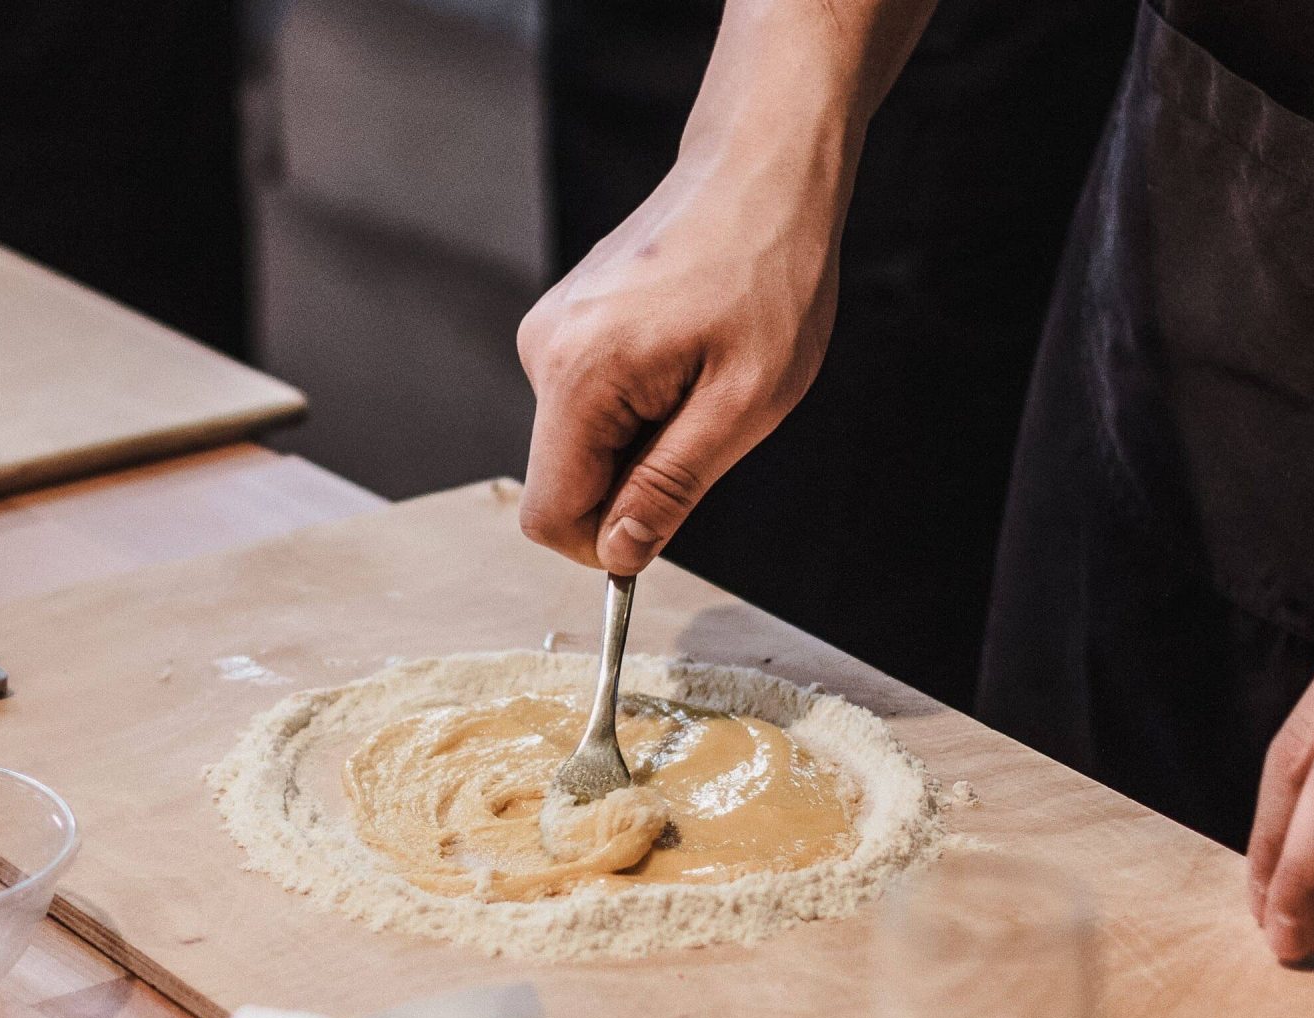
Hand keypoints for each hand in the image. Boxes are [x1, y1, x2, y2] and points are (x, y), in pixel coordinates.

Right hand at [516, 157, 844, 574]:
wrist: (762, 167)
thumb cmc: (770, 270)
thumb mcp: (744, 402)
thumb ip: (670, 487)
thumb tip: (618, 555)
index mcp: (577, 375)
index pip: (551, 515)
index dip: (607, 542)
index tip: (668, 517)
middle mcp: (543, 352)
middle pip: (565, 480)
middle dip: (635, 479)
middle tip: (710, 419)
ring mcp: (549, 331)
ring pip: (581, 442)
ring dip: (643, 437)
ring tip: (704, 373)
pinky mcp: (565, 321)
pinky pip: (589, 402)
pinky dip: (639, 403)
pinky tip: (686, 351)